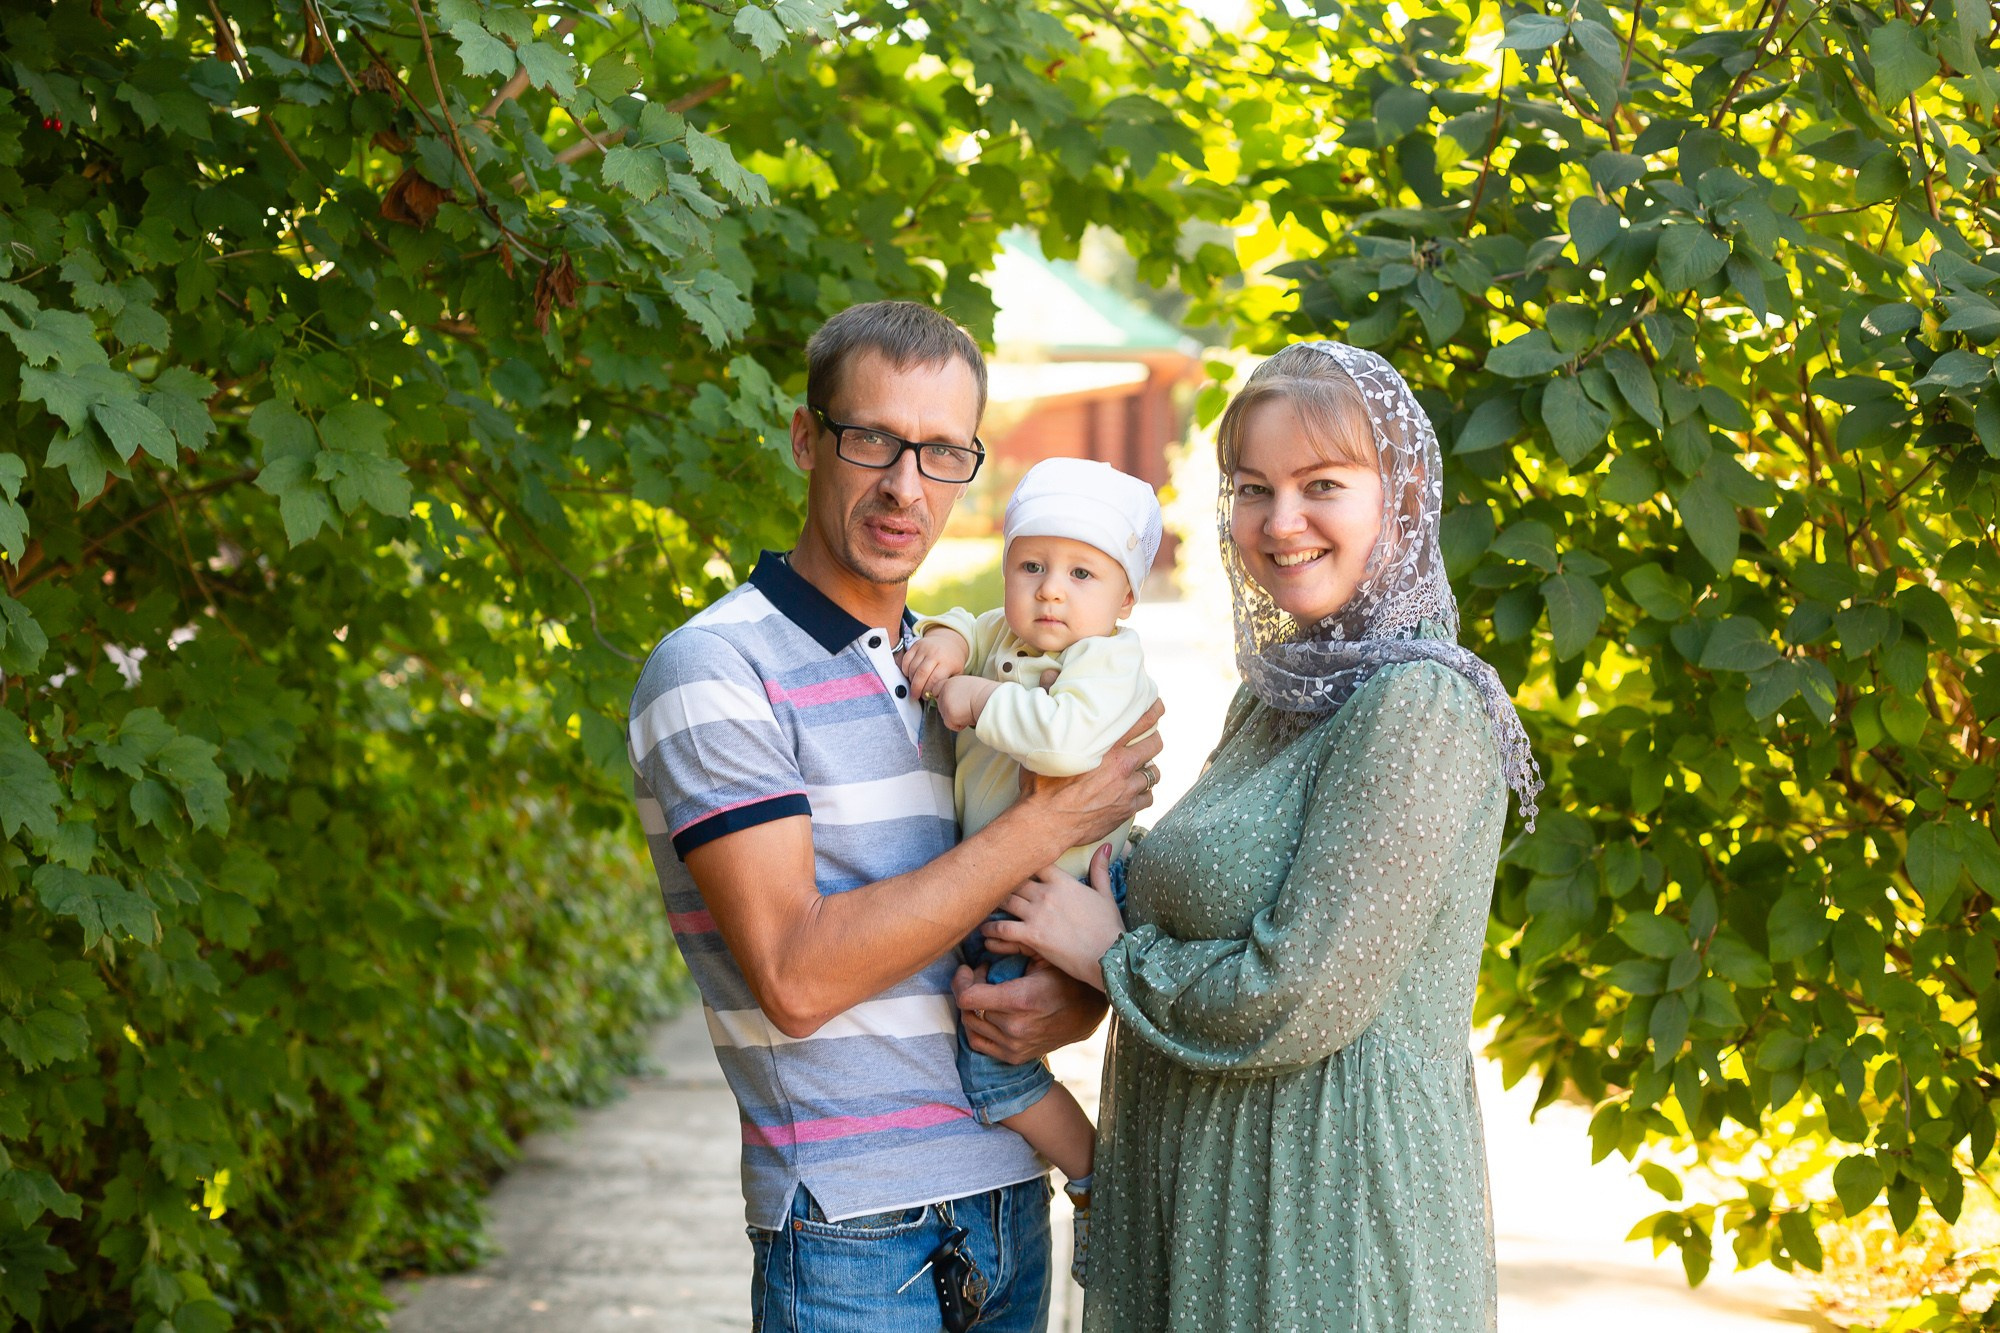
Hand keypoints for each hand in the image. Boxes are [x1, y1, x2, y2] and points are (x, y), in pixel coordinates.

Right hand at [898, 628, 968, 702]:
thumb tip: (936, 697)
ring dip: (911, 680)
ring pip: (912, 667)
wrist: (949, 641)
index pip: (934, 679)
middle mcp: (935, 653)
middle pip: (921, 674)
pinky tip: (910, 675)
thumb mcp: (957, 673)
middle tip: (915, 695)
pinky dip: (905, 670)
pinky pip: (906, 660)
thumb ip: (947, 684)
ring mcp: (925, 648)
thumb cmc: (952, 660)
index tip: (926, 696)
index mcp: (947, 662)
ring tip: (914, 686)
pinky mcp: (916, 645)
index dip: (927, 690)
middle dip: (916, 688)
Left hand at [935, 675, 1000, 731]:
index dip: (942, 696)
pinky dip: (959, 725)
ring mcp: (945, 704)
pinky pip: (951, 724)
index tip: (950, 701)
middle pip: (940, 704)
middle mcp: (944, 692)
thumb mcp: (967, 683)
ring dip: (954, 717)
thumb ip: (956, 689)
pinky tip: (968, 718)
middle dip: (949, 709)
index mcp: (949, 682)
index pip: (936, 689)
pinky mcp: (949, 716)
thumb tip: (954, 698)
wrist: (988, 699)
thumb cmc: (985, 692)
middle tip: (964, 708)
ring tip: (968, 712)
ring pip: (945, 715)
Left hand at [952, 958, 1108, 1063]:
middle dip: (970, 987)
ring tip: (988, 992)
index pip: (968, 998)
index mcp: (1021, 1000)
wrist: (1087, 1013)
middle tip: (984, 974)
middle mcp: (1015, 1028)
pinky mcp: (1014, 1057)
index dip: (961, 980)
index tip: (967, 968)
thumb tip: (984, 942)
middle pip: (969, 1009)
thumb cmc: (1064, 978)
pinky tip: (987, 1011)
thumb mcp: (1042, 955)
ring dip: (972, 1006)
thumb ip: (1013, 945)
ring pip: (971, 1025)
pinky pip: (977, 1042)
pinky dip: (976, 1026)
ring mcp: (1014, 1046)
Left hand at [983, 845, 1124, 989]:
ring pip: (1005, 900)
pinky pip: (1002, 928)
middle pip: (1014, 879)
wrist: (1109, 955)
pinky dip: (990, 929)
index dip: (1021, 862)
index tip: (1011, 863)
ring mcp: (1037, 913)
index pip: (1034, 861)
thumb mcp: (1106, 894)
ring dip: (993, 903)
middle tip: (988, 884)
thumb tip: (1106, 845)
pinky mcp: (1032, 935)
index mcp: (1063, 881)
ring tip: (981, 905)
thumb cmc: (1109, 927)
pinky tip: (983, 931)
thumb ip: (1100, 869)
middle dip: (1002, 881)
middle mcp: (1047, 893)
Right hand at [1012, 699, 1164, 847]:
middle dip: (1153, 740)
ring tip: (1141, 769)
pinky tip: (1135, 794)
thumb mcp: (1046, 742)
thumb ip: (1055, 713)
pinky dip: (1143, 795)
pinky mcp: (1126, 810)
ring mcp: (1126, 789)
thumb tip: (1049, 679)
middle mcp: (1121, 765)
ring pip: (1154, 774)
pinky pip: (1148, 798)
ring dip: (1148, 770)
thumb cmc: (1041, 785)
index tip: (1157, 706)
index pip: (1141, 721)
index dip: (1153, 711)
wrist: (1046, 823)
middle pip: (1154, 745)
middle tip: (1150, 739)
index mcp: (1106, 746)